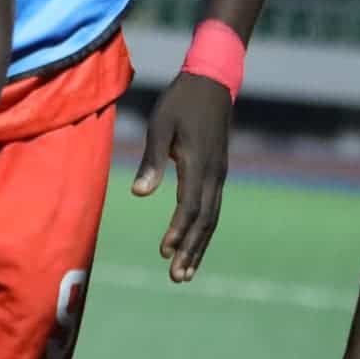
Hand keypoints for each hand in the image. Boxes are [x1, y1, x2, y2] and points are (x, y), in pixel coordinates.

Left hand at [132, 72, 235, 282]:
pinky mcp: (219, 171)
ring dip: (199, 245)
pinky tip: (194, 242)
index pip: (189, 207)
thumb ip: (151, 160)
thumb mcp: (159, 126)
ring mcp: (219, 174)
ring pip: (212, 218)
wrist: (213, 81)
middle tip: (177, 277)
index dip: (177, 231)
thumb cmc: (180, 101)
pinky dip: (204, 229)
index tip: (164, 252)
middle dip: (191, 250)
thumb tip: (139, 194)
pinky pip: (213, 207)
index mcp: (198, 164)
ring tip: (185, 271)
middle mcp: (214, 174)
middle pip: (204, 221)